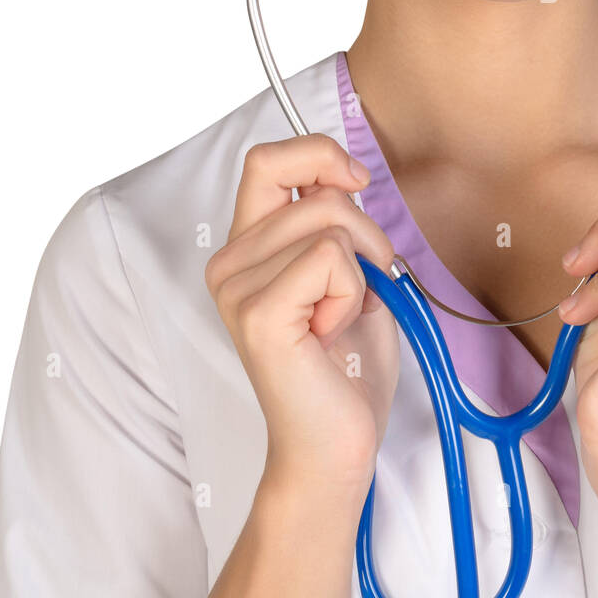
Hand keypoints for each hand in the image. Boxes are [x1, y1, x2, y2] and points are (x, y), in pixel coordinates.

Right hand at [204, 135, 398, 496]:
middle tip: (365, 284)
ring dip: (361, 271)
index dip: (318, 155)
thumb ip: (339, 223)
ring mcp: (237, 288)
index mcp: (248, 247)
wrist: (337, 443)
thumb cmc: (347, 366)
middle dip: (366, 231)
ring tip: (338, 319)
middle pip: (317, 193)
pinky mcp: (258, 312)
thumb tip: (347, 177)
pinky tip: (330, 333)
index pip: (267, 160)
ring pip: (331, 225)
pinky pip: (330, 258)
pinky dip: (351, 294)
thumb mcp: (352, 274)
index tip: (356, 181)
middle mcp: (230, 263)